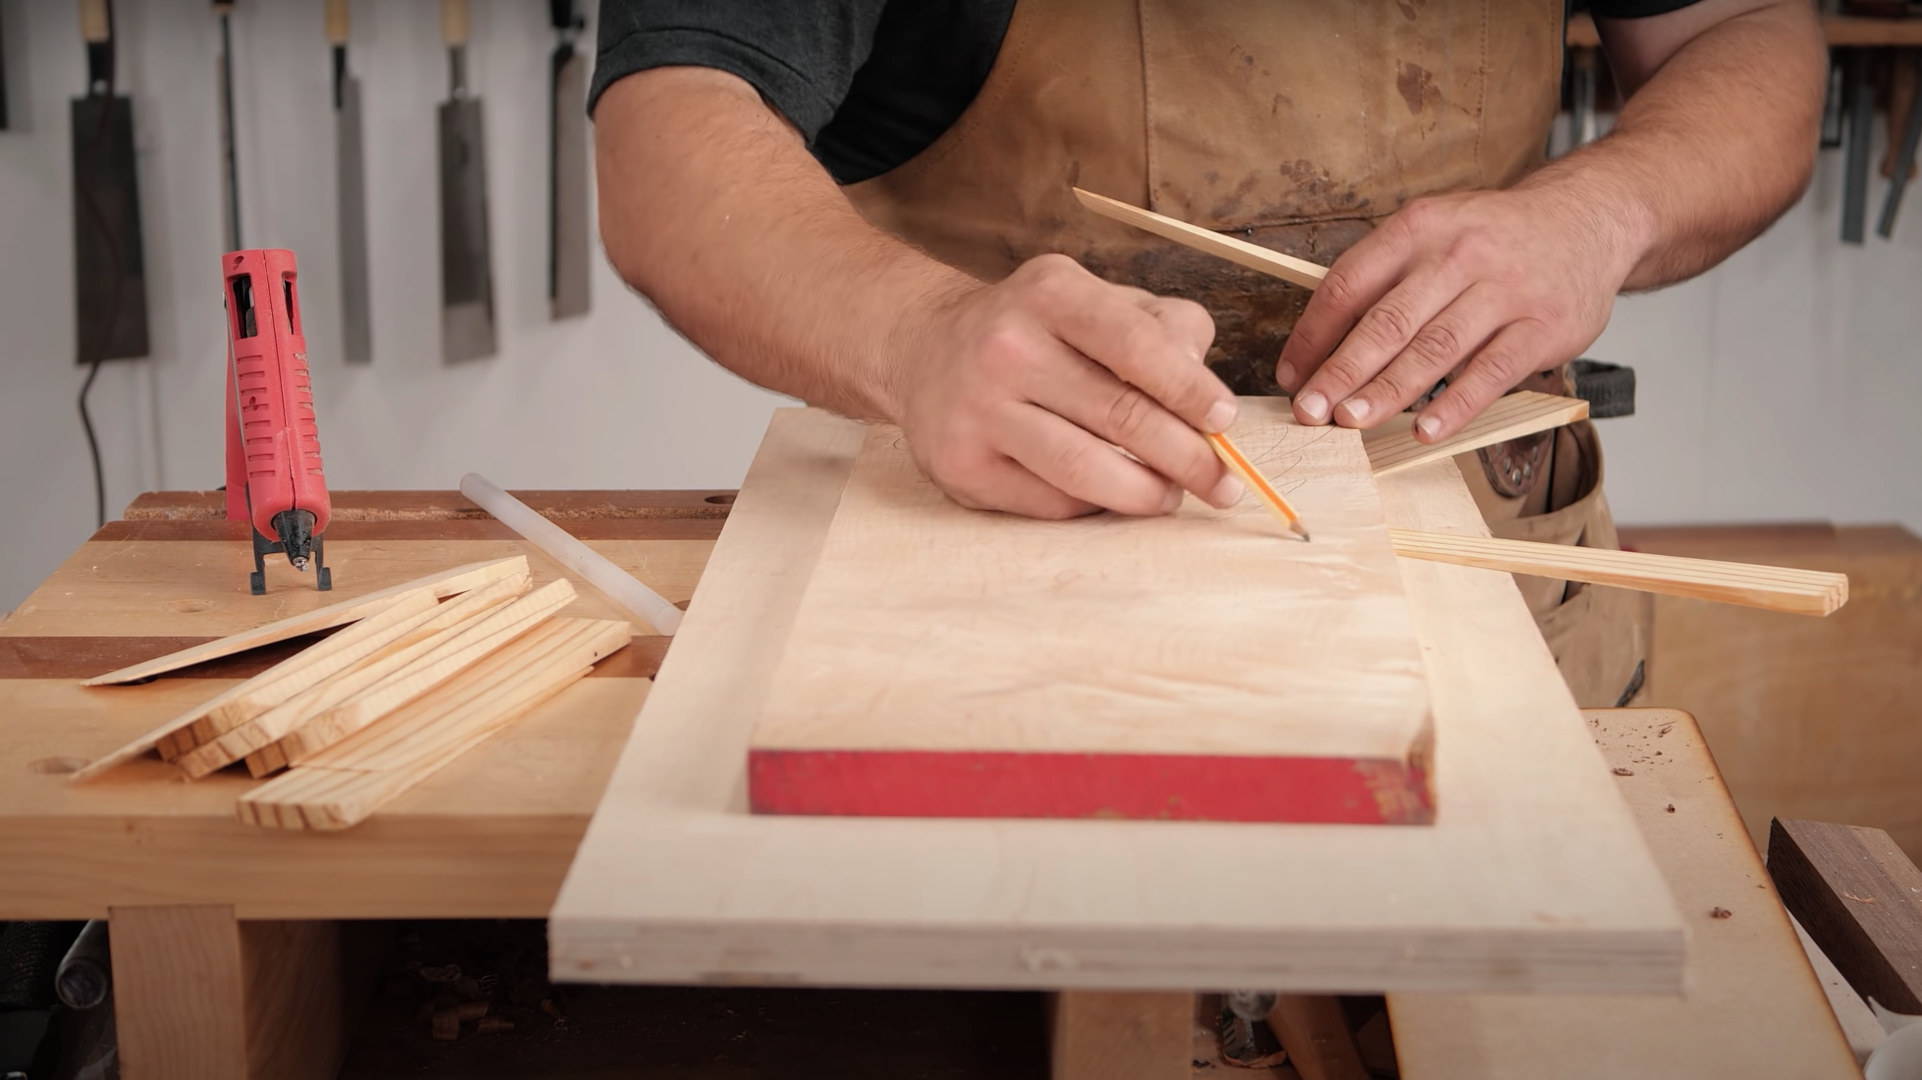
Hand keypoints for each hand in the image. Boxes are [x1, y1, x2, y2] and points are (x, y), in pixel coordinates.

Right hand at [882, 254, 1244, 518]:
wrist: (923, 349)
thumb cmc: (1036, 330)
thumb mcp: (1095, 301)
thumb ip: (1163, 330)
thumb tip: (1207, 399)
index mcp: (1050, 293)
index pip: (1135, 344)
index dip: (1189, 389)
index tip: (1225, 420)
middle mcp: (1006, 346)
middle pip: (1118, 414)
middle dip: (1186, 457)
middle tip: (1221, 483)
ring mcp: (976, 409)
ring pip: (1083, 469)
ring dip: (1145, 493)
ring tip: (1172, 496)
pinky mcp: (959, 465)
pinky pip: (1048, 500)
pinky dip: (1093, 505)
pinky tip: (1110, 495)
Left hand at [1277, 182, 1643, 441]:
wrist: (1586, 219)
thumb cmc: (1493, 239)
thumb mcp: (1434, 233)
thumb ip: (1383, 281)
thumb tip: (1319, 348)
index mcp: (1419, 228)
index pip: (1351, 284)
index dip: (1314, 334)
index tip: (1290, 375)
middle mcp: (1460, 253)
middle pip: (1388, 320)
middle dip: (1341, 371)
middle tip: (1309, 411)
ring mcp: (1505, 289)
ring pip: (1434, 348)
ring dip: (1387, 390)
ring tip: (1351, 422)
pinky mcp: (1543, 326)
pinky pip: (1490, 372)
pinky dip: (1454, 405)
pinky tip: (1423, 429)